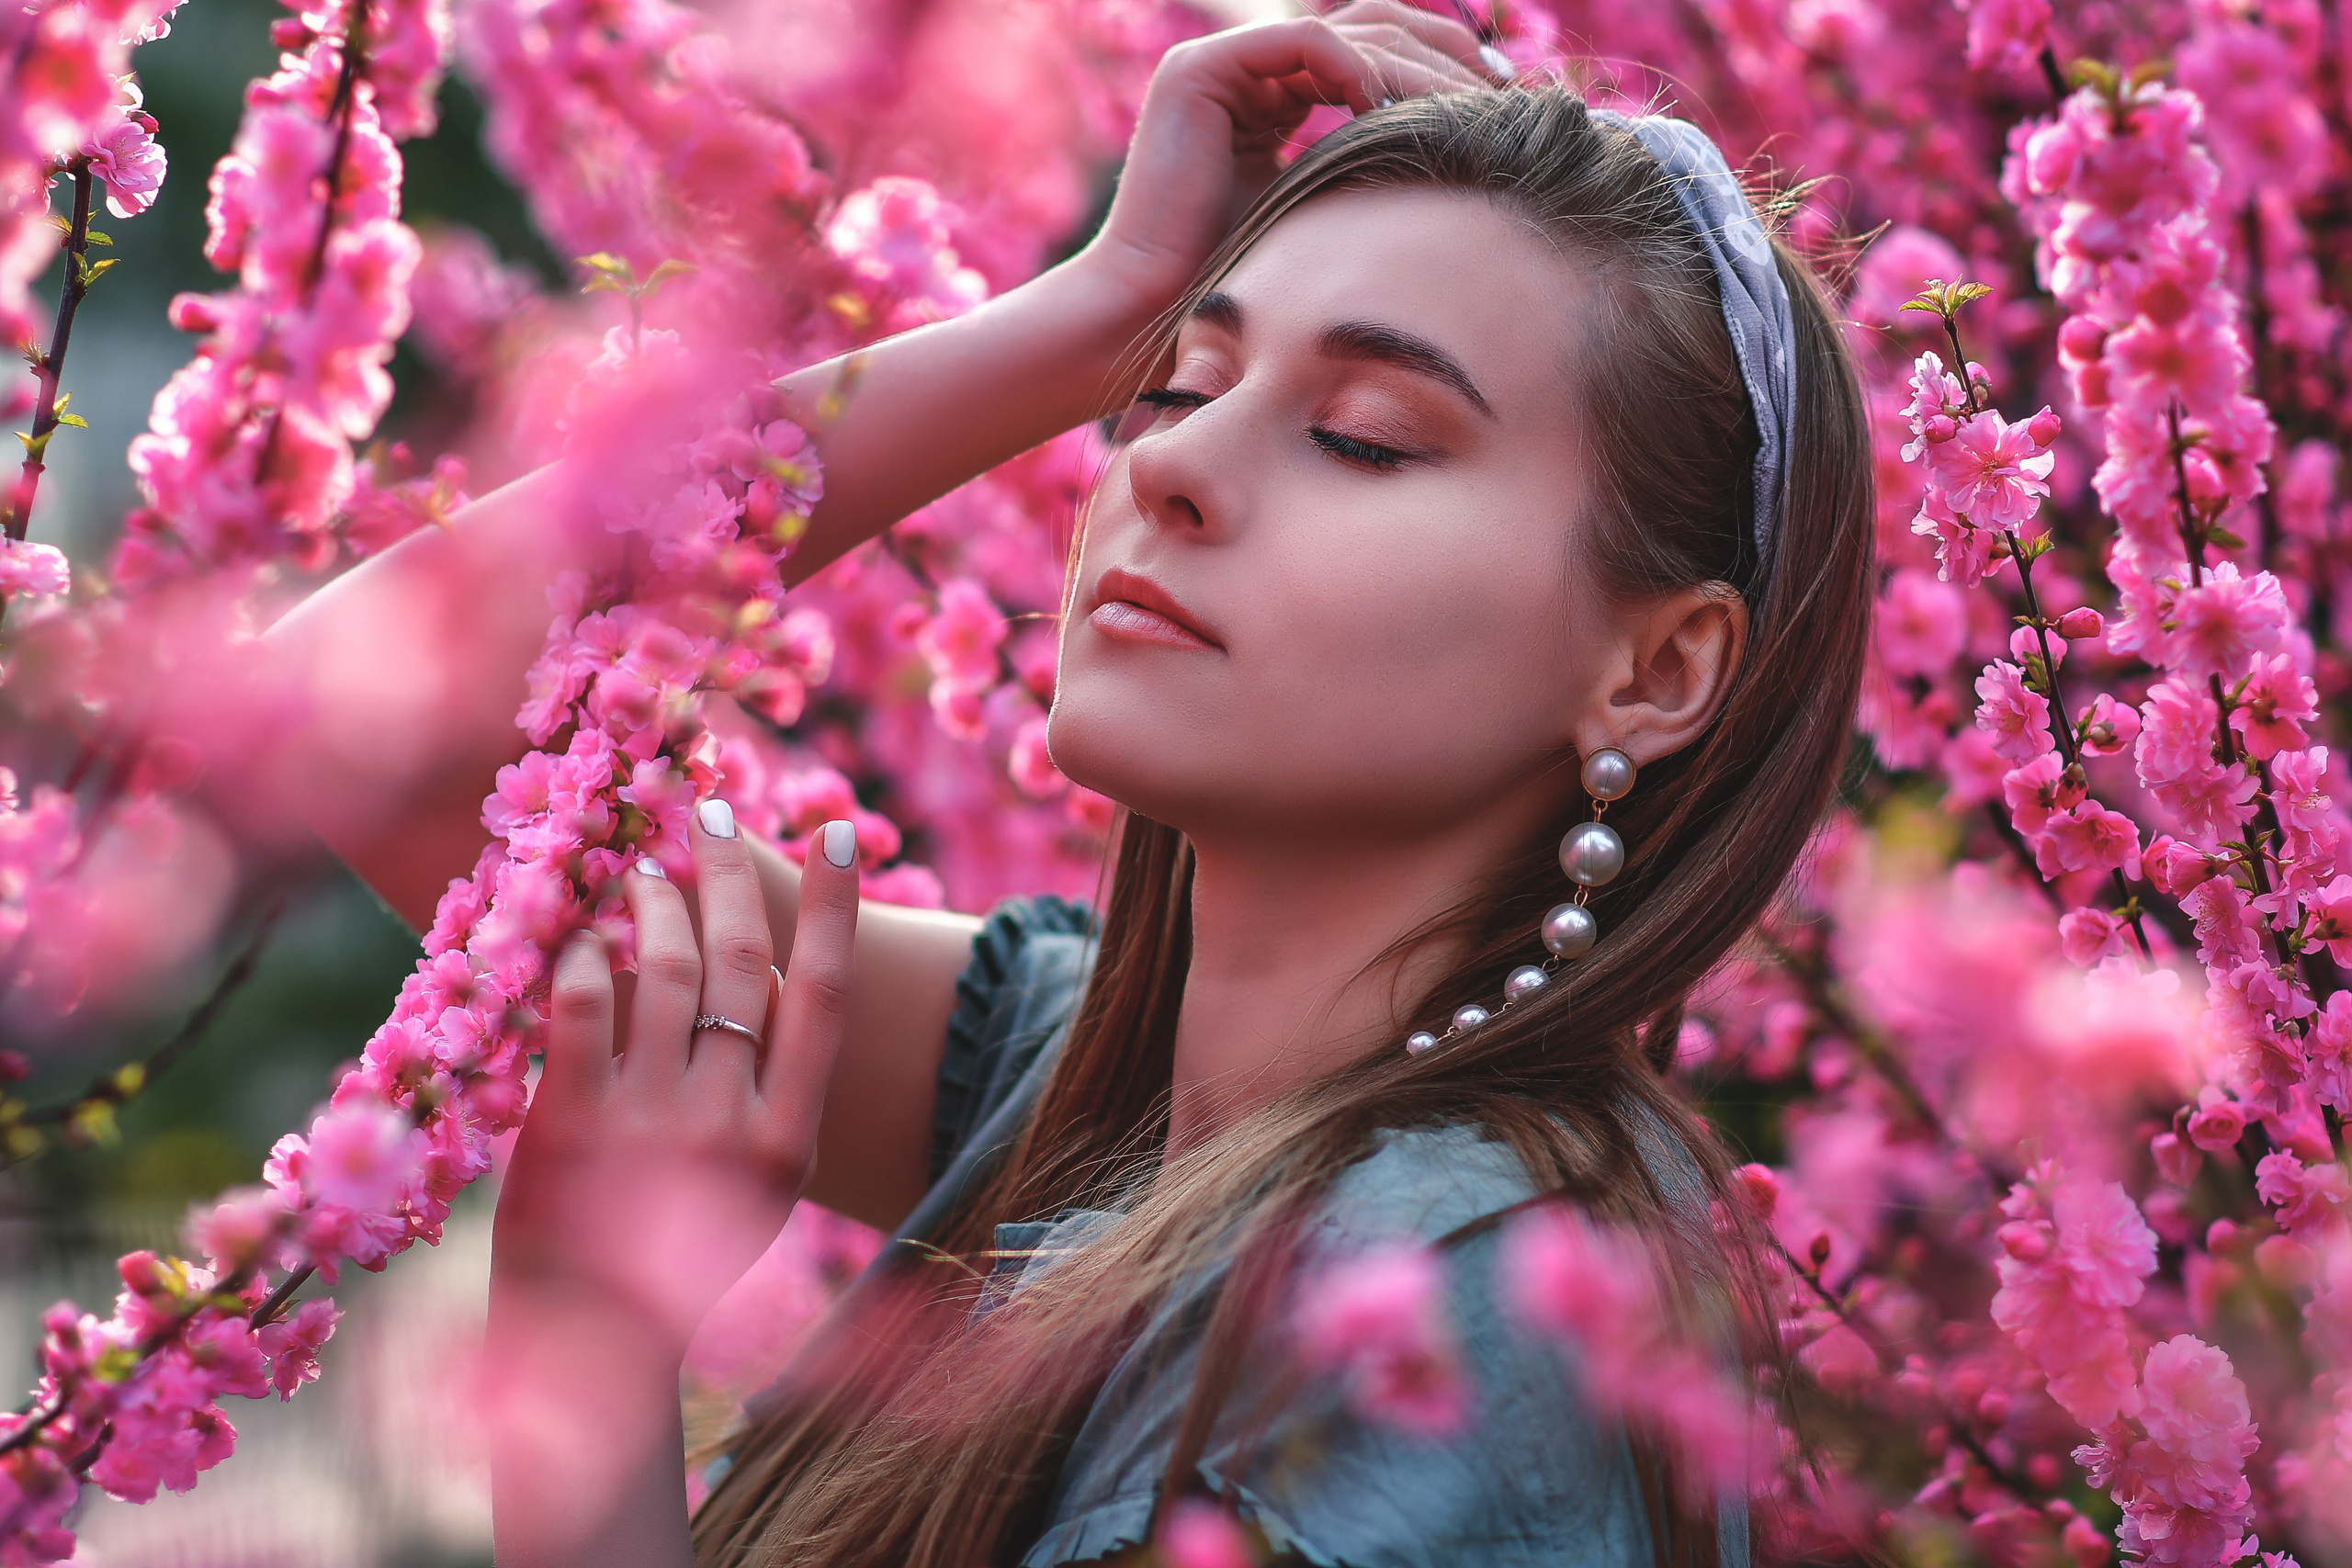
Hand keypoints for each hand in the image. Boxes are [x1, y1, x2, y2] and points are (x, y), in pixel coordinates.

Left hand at [489, 802, 859, 1365]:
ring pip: (667, 967)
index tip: (833, 836)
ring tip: (643, 870)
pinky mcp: (572, 1119)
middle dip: (729, 872)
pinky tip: (584, 933)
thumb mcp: (759, 1183)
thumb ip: (769, 1091)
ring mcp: (652, 1119)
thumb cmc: (677, 1252)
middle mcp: (731, 1121)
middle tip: (710, 812)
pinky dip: (587, 954)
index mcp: (790, 1138)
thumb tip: (763, 977)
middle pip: (745, 961)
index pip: (824, 993)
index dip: (833, 906)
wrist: (588, 1334)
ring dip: (655, 901)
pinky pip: (586, 1002)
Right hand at [1080, 1, 1508, 313]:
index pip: (1375, 51)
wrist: (1154, 316)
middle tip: (1502, 93)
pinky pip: (1301, 40)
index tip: (1502, 105)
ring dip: (1414, 65)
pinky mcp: (1200, 71)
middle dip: (1445, 53)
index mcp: (1276, 100)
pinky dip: (1353, 68)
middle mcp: (1250, 72)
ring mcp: (1222, 65)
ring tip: (1460, 108)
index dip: (1443, 67)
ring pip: (1348, 31)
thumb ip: (1372, 172)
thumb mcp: (1330, 216)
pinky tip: (1385, 113)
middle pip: (1372, 25)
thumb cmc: (1238, 290)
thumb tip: (1465, 164)